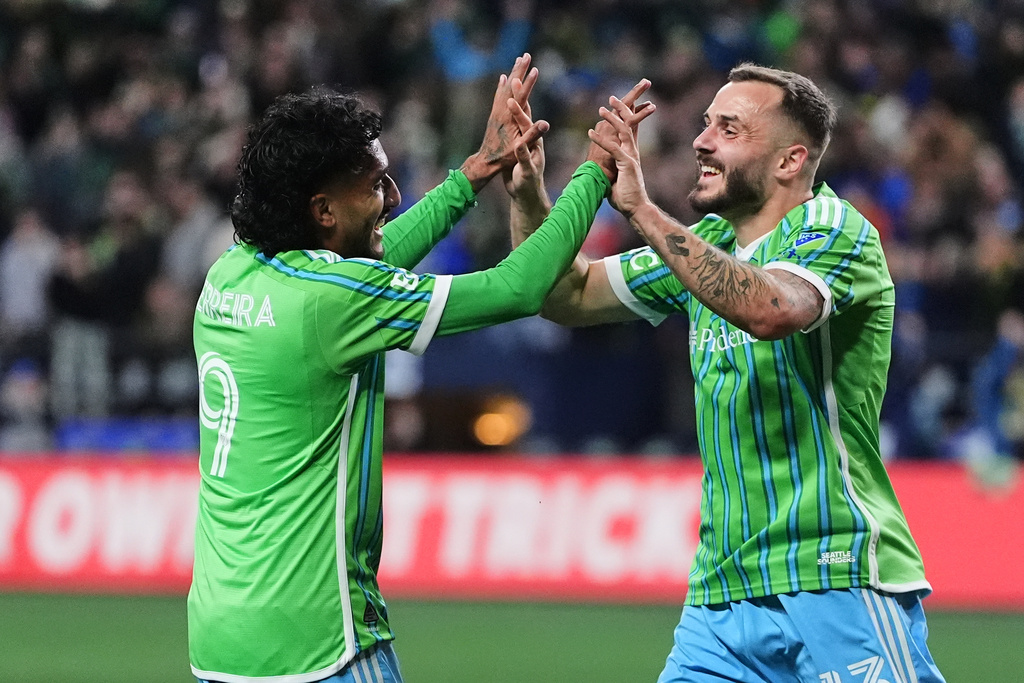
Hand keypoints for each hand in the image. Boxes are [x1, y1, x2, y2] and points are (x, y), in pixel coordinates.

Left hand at [461, 53, 545, 191]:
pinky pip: (498, 94)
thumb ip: (533, 135)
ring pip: (505, 87)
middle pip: (512, 86)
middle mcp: (502, 111)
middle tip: (526, 55)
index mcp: (509, 118)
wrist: (485, 162)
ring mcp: (497, 112)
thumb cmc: (504, 157)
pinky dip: (502, 84)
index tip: (535, 69)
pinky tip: (503, 78)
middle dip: (520, 70)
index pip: (521, 96)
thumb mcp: (521, 148)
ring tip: (518, 61)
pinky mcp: (494, 115)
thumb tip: (545, 124)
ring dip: (513, 73)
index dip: (529, 82)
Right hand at [503, 86, 546, 207]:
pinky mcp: (517, 141)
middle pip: (525, 113)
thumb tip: (520, 145)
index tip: (512, 99)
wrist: (526, 192)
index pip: (526, 123)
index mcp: (533, 142)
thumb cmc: (527, 184)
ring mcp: (524, 138)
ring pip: (520, 113)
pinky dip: (511, 109)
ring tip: (513, 79)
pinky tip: (508, 100)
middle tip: (515, 76)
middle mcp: (530, 137)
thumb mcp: (526, 171)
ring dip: (516, 97)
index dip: (519, 111)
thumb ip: (524, 157)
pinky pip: (514, 120)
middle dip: (520, 95)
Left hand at [587, 95, 656, 217]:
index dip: (625, 114)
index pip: (630, 128)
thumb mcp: (617, 176)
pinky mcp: (627, 164)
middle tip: (612, 97)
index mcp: (630, 152)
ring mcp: (631, 156)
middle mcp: (633, 151)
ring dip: (612, 118)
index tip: (616, 103)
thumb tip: (604, 167)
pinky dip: (600, 139)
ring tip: (601, 108)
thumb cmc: (625, 196)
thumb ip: (613, 168)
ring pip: (623, 130)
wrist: (635, 208)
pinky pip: (612, 148)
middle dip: (622, 108)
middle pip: (629, 124)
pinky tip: (589, 132)